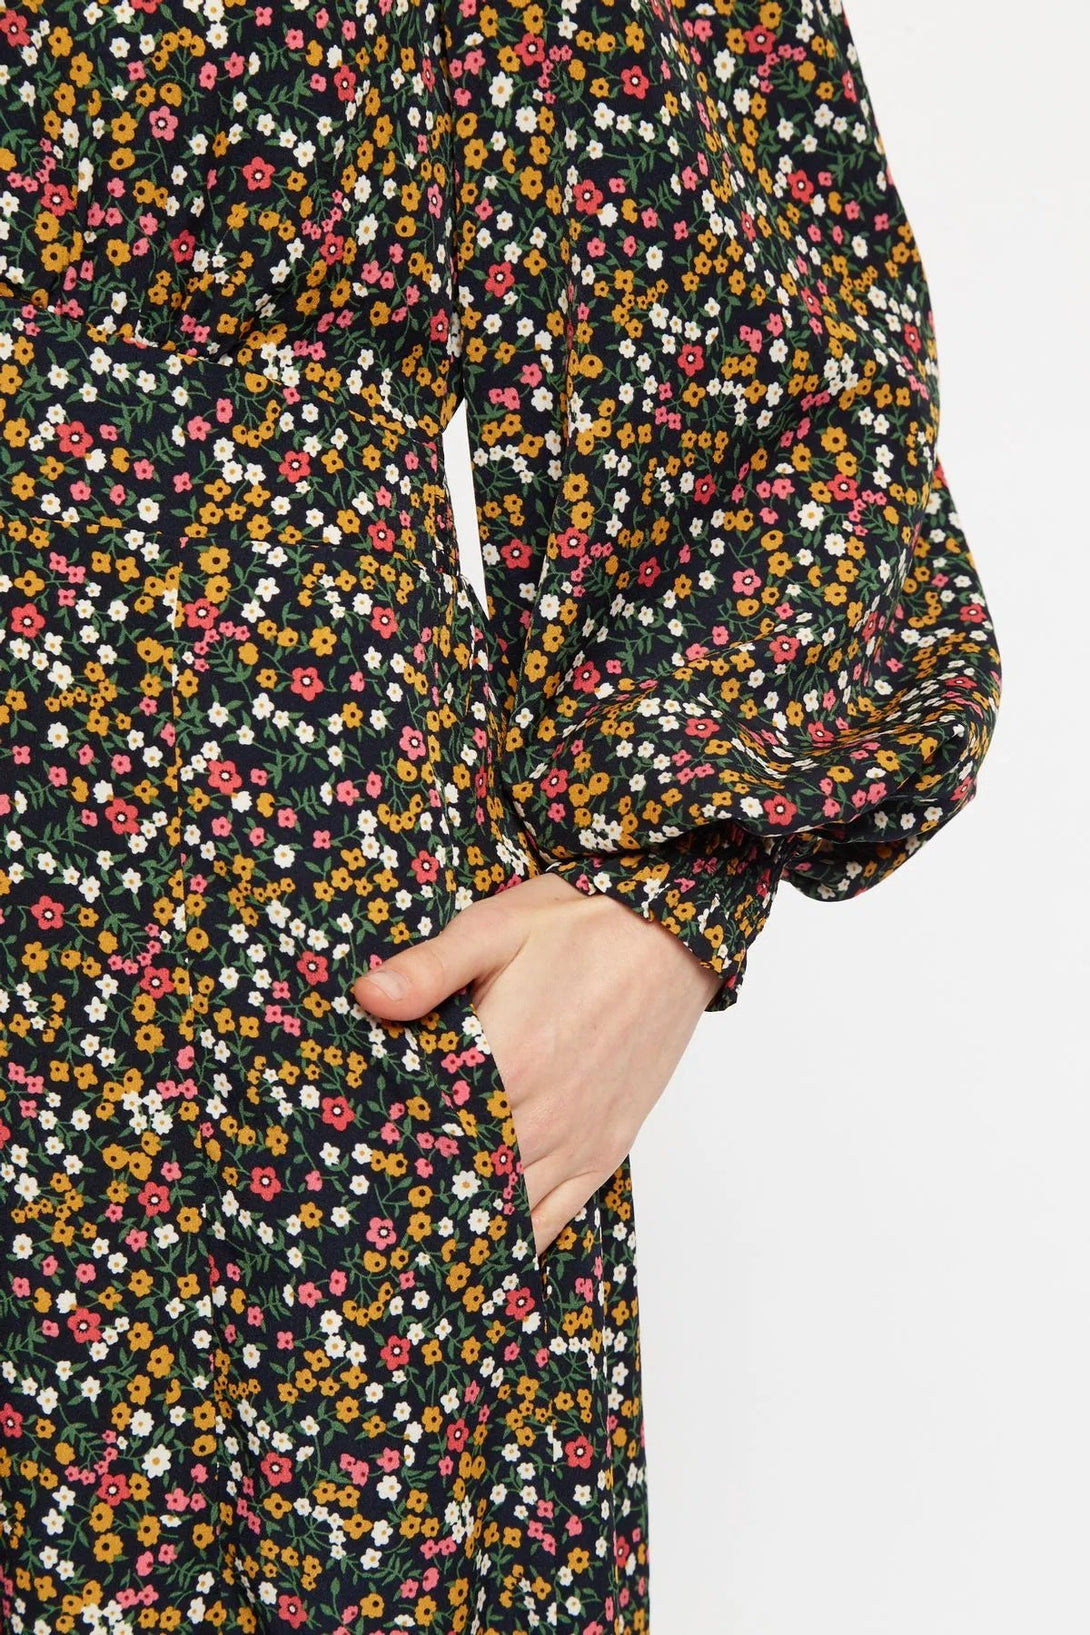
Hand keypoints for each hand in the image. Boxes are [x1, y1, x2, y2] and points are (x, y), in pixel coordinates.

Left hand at [350, 872, 720, 1256]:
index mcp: (509, 1062)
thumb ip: (429, 968)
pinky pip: (559, 1218)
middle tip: (373, 1224)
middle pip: (467, 1184)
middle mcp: (544, 1116)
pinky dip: (522, 1242)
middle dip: (420, 1202)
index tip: (352, 1172)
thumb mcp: (496, 928)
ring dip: (467, 1230)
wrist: (672, 935)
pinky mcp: (606, 1150)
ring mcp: (579, 1140)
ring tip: (417, 1255)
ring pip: (511, 1214)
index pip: (430, 1133)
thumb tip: (368, 996)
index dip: (388, 1156)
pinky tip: (489, 1257)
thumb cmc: (582, 925)